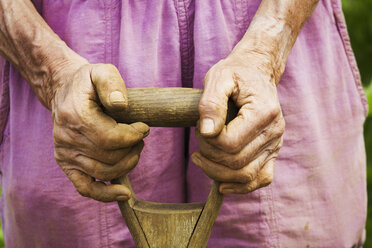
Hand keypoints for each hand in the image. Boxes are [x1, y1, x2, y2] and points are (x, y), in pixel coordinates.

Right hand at [51, 63, 148, 201]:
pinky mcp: (66, 164)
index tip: (144, 127)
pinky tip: (124, 193)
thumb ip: (111, 83)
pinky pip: (85, 187)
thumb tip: (121, 104)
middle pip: (110, 157)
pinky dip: (106, 194)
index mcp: (76, 115)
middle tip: (140, 138)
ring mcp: (65, 153)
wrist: (64, 91)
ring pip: (104, 172)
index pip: (110, 138)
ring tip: (135, 150)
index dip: (133, 136)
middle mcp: (66, 138)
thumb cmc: (88, 82)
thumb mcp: (101, 71)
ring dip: (127, 164)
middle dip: (133, 149)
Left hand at [191, 52, 284, 193]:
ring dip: (218, 173)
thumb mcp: (219, 78)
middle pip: (236, 163)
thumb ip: (211, 104)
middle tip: (199, 138)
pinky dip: (241, 187)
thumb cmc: (236, 73)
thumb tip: (207, 132)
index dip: (207, 141)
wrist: (256, 72)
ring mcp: (275, 144)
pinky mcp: (272, 152)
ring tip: (201, 157)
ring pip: (246, 176)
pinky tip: (221, 184)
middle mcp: (274, 132)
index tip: (199, 128)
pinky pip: (261, 179)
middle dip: (209, 156)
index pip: (230, 144)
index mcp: (263, 113)